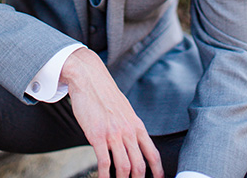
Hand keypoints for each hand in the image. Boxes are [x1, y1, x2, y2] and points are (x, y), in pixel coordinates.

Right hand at [60, 47, 163, 177]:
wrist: (89, 78)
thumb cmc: (104, 93)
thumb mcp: (124, 109)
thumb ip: (130, 126)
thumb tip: (134, 142)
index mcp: (136, 125)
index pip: (152, 153)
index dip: (158, 171)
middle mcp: (128, 130)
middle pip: (139, 165)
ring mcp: (114, 133)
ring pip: (124, 167)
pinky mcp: (98, 135)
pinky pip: (104, 163)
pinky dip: (105, 176)